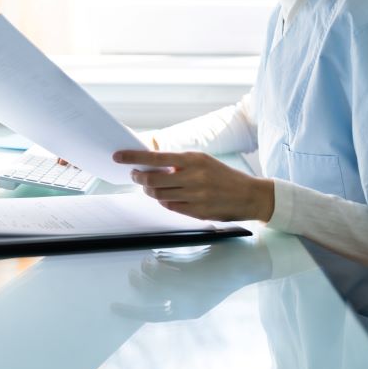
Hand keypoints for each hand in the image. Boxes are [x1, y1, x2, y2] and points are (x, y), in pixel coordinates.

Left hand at [114, 149, 274, 222]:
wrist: (249, 195)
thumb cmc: (223, 176)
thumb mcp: (203, 161)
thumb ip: (179, 162)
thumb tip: (151, 163)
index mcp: (193, 159)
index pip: (156, 157)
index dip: (133, 157)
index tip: (118, 156)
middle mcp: (193, 177)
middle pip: (152, 179)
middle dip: (138, 177)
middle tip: (134, 175)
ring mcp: (195, 196)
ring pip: (158, 194)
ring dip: (149, 190)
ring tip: (150, 185)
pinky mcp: (197, 211)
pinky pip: (170, 206)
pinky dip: (164, 201)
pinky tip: (167, 196)